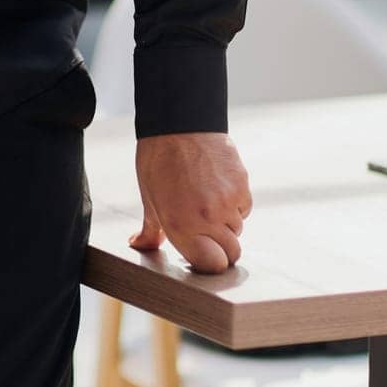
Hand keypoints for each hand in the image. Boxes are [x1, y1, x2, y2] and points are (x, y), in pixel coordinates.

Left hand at [129, 131, 252, 273]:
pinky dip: (235, 202)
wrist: (178, 122)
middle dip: (222, 246)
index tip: (204, 253)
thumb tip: (141, 245)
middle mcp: (207, 217)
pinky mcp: (242, 184)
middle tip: (208, 229)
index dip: (210, 262)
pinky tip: (218, 185)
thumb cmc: (158, 158)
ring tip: (208, 199)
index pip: (213, 265)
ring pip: (238, 228)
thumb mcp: (148, 196)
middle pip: (232, 253)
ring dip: (227, 221)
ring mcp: (227, 201)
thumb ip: (151, 229)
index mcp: (180, 224)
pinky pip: (244, 207)